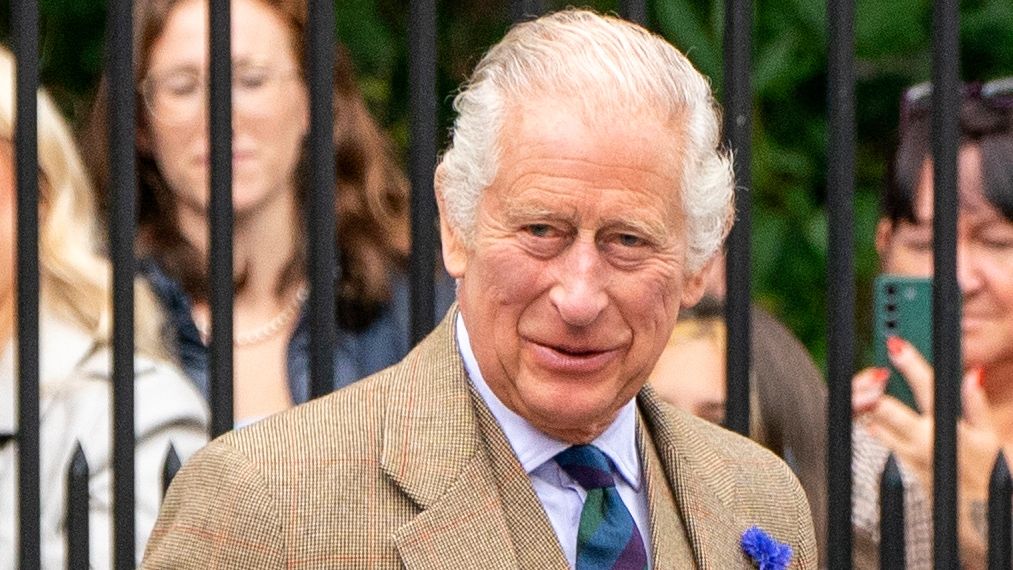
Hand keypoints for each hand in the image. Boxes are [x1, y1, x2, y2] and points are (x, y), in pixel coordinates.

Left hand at [852, 336, 1003, 567]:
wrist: (976, 519)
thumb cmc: (989, 475)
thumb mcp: (991, 439)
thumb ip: (976, 405)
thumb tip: (971, 374)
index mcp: (948, 429)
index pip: (926, 388)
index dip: (910, 363)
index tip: (895, 344)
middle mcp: (922, 440)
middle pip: (884, 406)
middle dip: (871, 384)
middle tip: (871, 368)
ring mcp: (906, 453)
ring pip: (872, 421)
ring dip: (864, 400)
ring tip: (863, 381)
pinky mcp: (899, 463)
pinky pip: (877, 436)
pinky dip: (868, 418)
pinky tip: (866, 405)